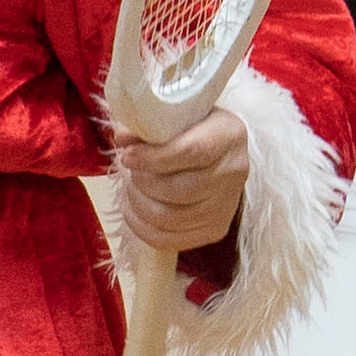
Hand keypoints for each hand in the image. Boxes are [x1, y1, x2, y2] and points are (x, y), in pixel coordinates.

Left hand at [109, 106, 248, 255]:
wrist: (219, 152)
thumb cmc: (193, 128)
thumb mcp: (178, 115)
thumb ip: (150, 124)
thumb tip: (121, 138)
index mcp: (229, 135)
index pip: (192, 152)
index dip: (153, 157)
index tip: (127, 155)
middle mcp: (234, 172)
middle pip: (178, 189)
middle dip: (142, 181)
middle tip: (130, 171)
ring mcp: (226, 206)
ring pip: (169, 217)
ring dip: (139, 203)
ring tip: (132, 187)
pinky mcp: (215, 230)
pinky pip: (169, 239)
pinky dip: (141, 227)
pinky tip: (133, 209)